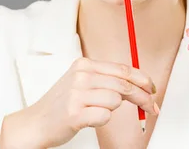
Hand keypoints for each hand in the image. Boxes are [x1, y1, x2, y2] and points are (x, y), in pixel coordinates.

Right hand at [0, 57, 157, 148]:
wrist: (35, 123)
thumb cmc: (62, 104)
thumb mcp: (82, 82)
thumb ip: (107, 79)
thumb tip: (139, 83)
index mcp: (85, 64)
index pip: (123, 69)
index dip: (142, 79)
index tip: (153, 89)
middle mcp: (81, 76)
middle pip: (124, 84)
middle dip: (142, 97)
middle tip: (151, 107)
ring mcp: (76, 94)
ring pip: (116, 101)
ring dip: (112, 110)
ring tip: (96, 112)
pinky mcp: (74, 113)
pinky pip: (104, 116)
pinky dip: (102, 120)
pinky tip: (89, 119)